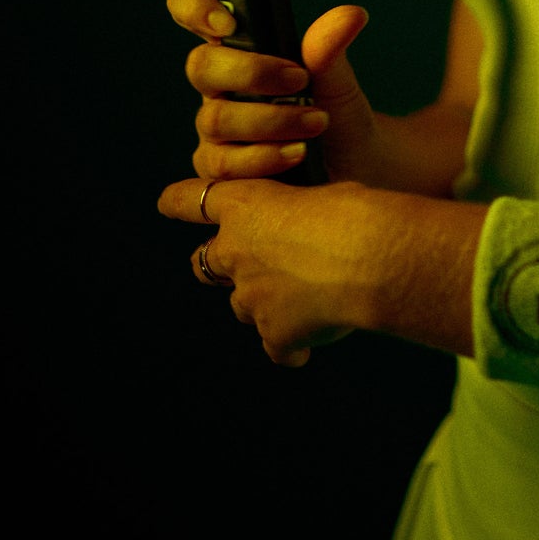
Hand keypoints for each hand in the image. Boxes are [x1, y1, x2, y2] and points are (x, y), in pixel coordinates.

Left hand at [157, 173, 380, 366]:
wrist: (371, 258)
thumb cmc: (356, 211)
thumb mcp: (323, 192)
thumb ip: (301, 210)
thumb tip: (312, 226)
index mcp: (245, 205)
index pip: (191, 200)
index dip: (178, 202)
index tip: (166, 202)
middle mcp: (235, 252)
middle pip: (206, 262)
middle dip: (219, 264)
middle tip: (246, 263)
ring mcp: (251, 297)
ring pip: (242, 305)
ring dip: (263, 300)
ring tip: (304, 295)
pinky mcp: (275, 334)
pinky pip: (277, 347)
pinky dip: (290, 345)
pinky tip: (311, 343)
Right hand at [167, 0, 383, 184]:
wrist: (354, 172)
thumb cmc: (339, 119)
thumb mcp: (340, 83)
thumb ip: (332, 49)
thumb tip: (351, 15)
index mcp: (241, 46)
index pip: (193, 8)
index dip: (194, 5)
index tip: (227, 23)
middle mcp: (221, 84)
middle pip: (200, 65)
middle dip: (250, 72)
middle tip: (300, 80)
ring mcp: (216, 128)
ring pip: (214, 119)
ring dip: (269, 120)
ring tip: (317, 122)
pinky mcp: (219, 170)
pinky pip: (222, 165)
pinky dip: (264, 158)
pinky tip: (298, 153)